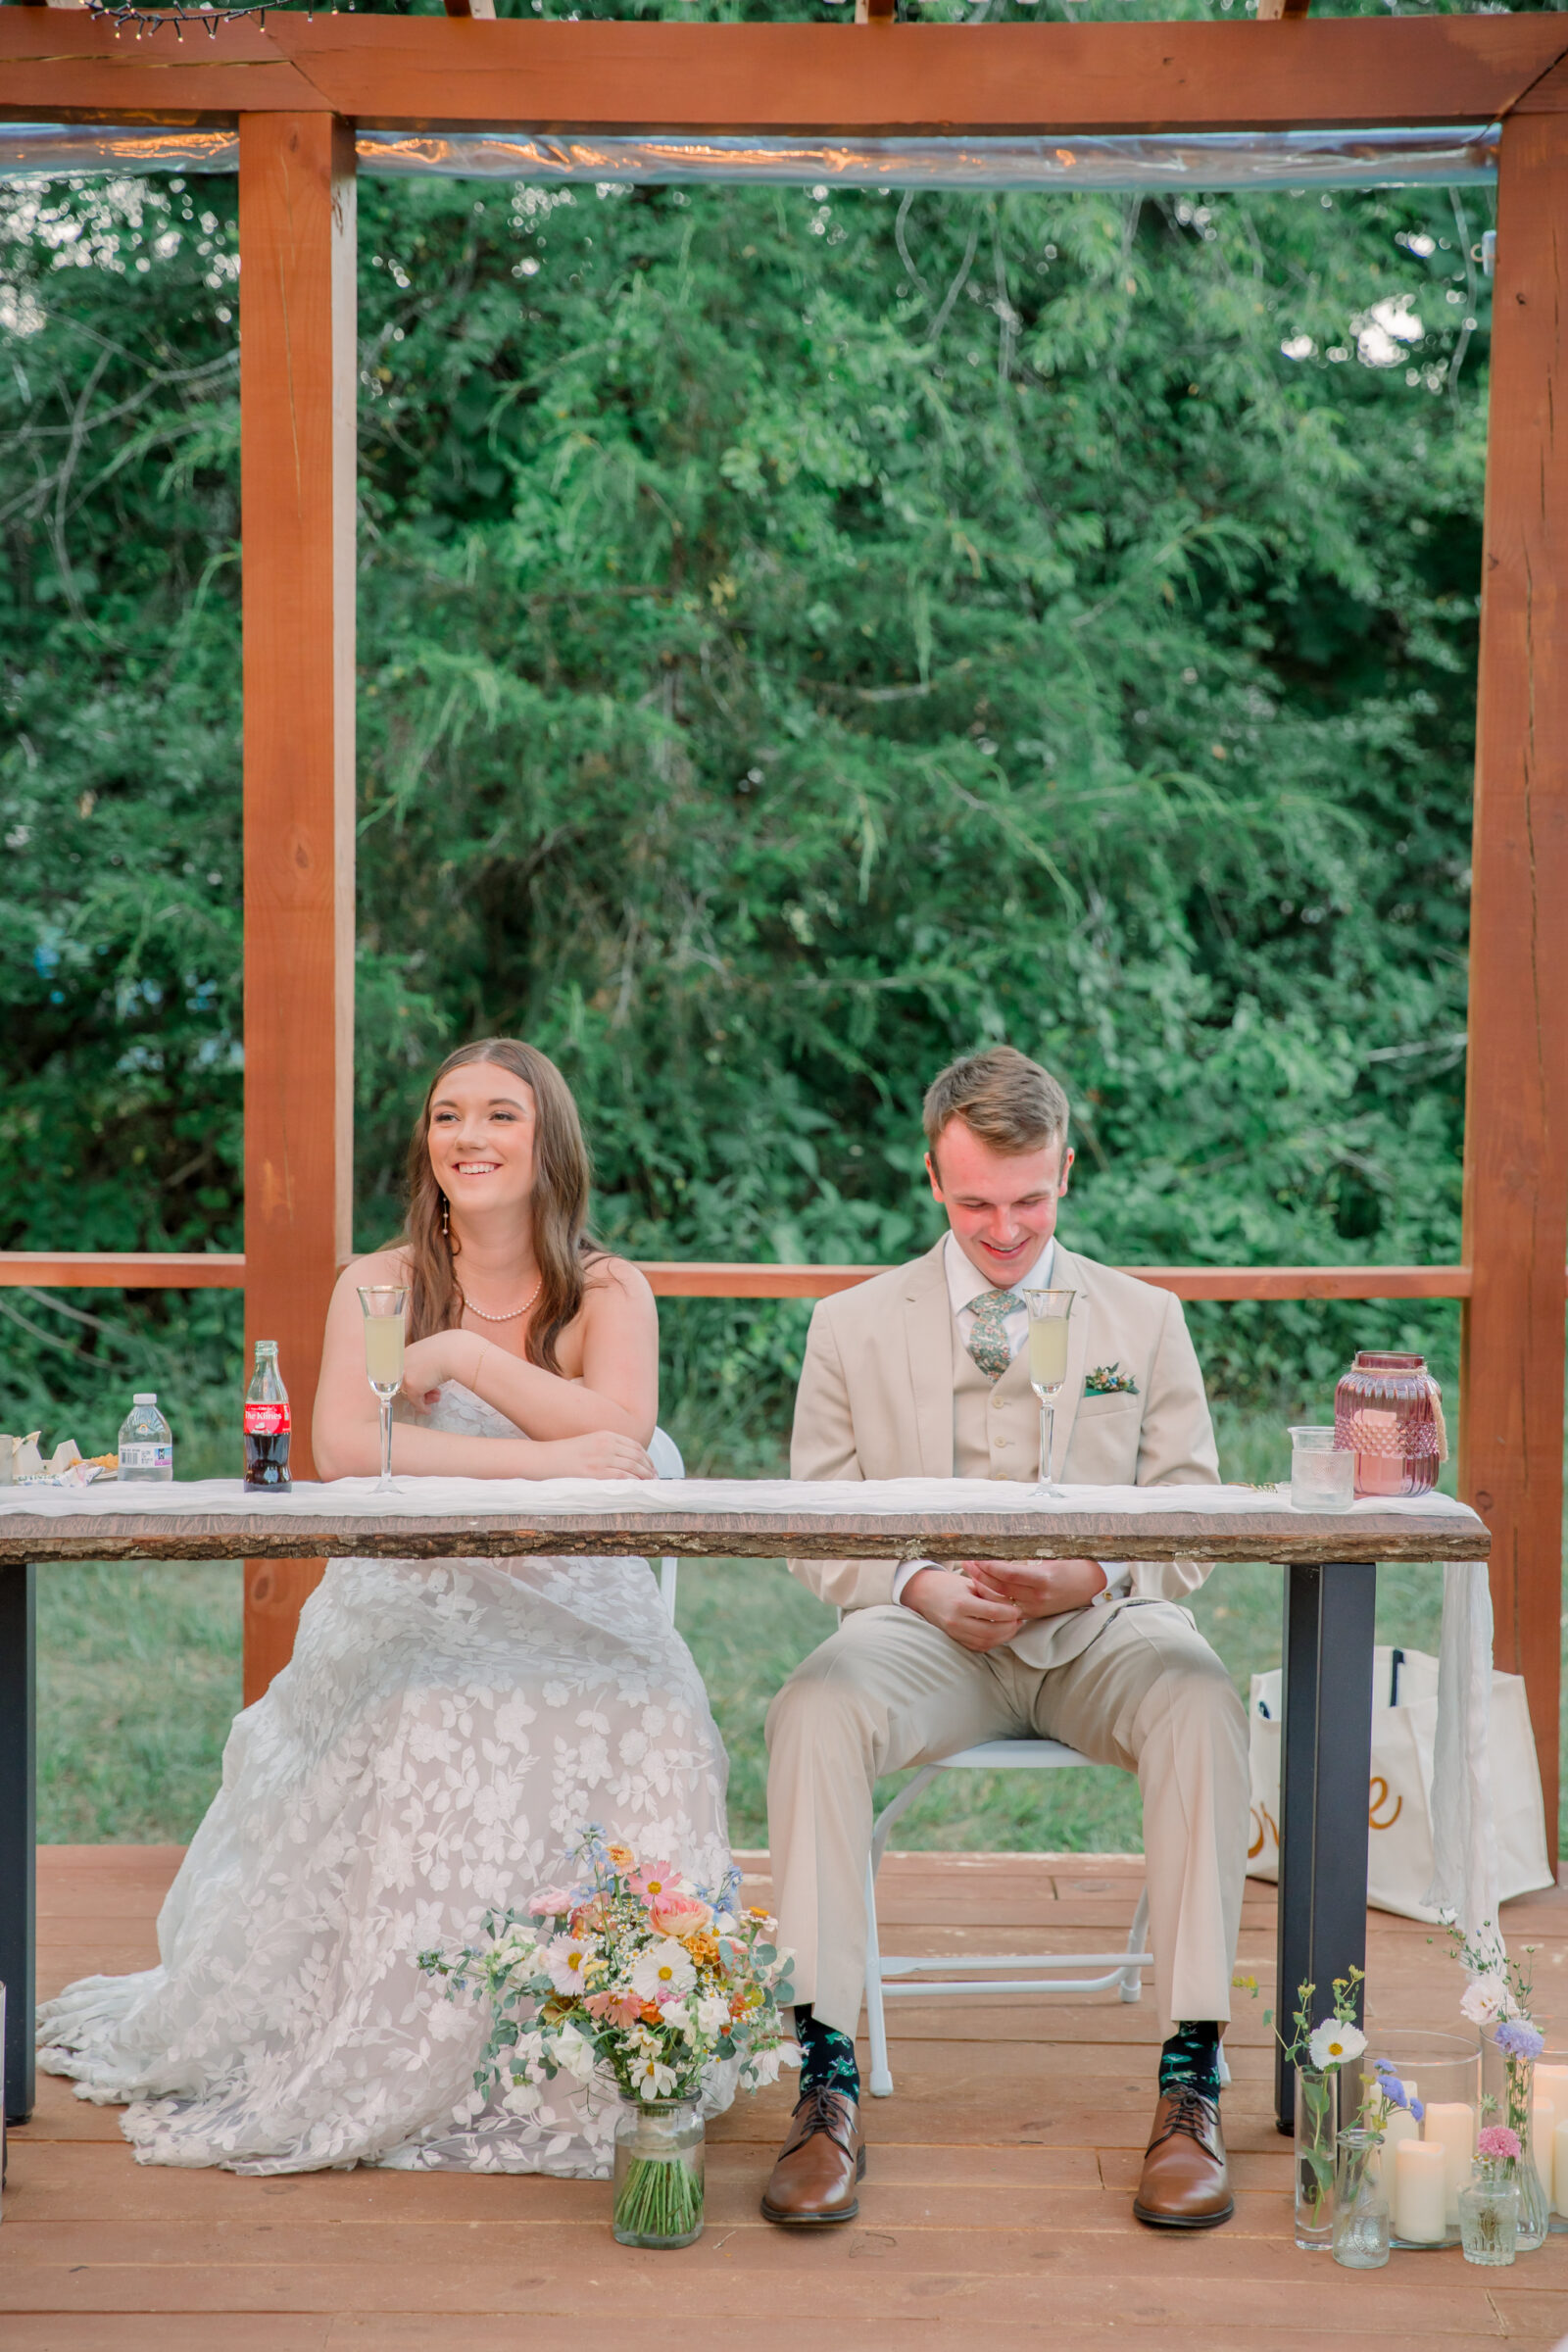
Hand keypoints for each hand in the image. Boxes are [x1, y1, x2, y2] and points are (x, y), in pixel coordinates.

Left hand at [398, 1330, 482, 1410]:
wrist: (454, 1352)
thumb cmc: (449, 1350)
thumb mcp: (435, 1355)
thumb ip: (428, 1363)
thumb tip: (430, 1374)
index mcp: (407, 1352)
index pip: (408, 1370)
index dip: (419, 1379)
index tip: (427, 1383)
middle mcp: (403, 1364)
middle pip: (407, 1382)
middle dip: (422, 1389)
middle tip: (434, 1393)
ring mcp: (405, 1375)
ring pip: (410, 1391)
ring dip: (423, 1397)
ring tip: (436, 1398)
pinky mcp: (411, 1386)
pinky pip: (415, 1400)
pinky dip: (421, 1406)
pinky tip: (427, 1410)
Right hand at [537, 1430, 655, 1480]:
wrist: (544, 1459)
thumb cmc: (564, 1455)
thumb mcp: (588, 1444)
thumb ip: (606, 1449)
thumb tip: (624, 1462)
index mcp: (605, 1435)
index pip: (635, 1446)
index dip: (647, 1458)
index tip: (652, 1467)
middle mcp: (606, 1445)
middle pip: (637, 1456)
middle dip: (650, 1468)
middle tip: (655, 1479)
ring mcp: (602, 1459)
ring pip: (633, 1467)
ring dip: (645, 1477)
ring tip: (650, 1485)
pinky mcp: (596, 1473)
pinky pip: (623, 1478)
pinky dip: (634, 1483)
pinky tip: (638, 1489)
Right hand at [901, 1566, 1023, 1653]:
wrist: (923, 1593)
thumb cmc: (949, 1585)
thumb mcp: (969, 1584)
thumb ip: (989, 1595)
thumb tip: (1012, 1604)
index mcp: (961, 1603)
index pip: (993, 1613)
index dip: (1010, 1613)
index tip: (1018, 1609)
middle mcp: (956, 1621)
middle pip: (991, 1632)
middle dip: (1010, 1628)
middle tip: (1019, 1620)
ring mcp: (954, 1633)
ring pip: (986, 1642)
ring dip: (1003, 1637)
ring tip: (1012, 1627)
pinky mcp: (955, 1640)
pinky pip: (978, 1647)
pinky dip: (992, 1642)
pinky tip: (999, 1633)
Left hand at [963, 1558, 1107, 1620]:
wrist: (1091, 1585)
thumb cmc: (1074, 1564)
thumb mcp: (1055, 1553)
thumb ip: (1031, 1551)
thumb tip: (1006, 1538)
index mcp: (1043, 1579)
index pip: (1009, 1574)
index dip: (990, 1566)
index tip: (978, 1556)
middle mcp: (1037, 1597)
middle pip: (1001, 1587)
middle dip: (981, 1574)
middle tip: (966, 1561)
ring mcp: (1035, 1608)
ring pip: (1001, 1600)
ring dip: (982, 1586)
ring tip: (969, 1572)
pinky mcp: (1033, 1614)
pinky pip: (1007, 1608)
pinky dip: (993, 1598)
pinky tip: (982, 1588)